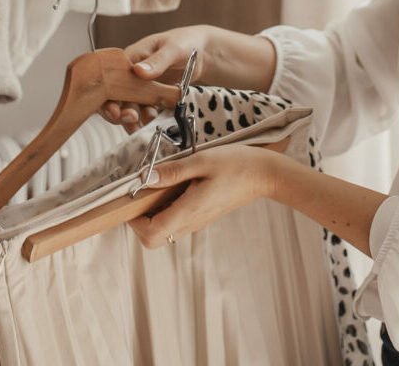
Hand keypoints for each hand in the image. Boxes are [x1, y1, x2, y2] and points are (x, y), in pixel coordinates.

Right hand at [100, 25, 209, 134]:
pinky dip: (145, 119)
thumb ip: (157, 61)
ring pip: (129, 106)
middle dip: (119, 111)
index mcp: (130, 58)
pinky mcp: (151, 97)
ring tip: (142, 123)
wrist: (201, 51)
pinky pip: (144, 110)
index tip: (115, 110)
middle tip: (131, 118)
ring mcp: (140, 86)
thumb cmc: (184, 42)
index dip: (109, 96)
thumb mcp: (172, 49)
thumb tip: (138, 70)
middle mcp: (131, 73)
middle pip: (116, 96)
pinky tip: (150, 122)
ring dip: (132, 118)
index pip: (112, 78)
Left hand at [127, 145, 281, 248]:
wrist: (265, 174)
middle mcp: (191, 222)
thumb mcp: (202, 160)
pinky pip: (176, 221)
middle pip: (154, 239)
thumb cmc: (237, 164)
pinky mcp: (202, 215)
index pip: (151, 234)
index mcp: (190, 211)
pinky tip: (172, 186)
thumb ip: (173, 171)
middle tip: (142, 193)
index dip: (135, 221)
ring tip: (157, 186)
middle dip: (140, 220)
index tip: (134, 198)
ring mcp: (197, 221)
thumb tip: (146, 178)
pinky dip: (166, 210)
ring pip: (164, 232)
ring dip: (153, 214)